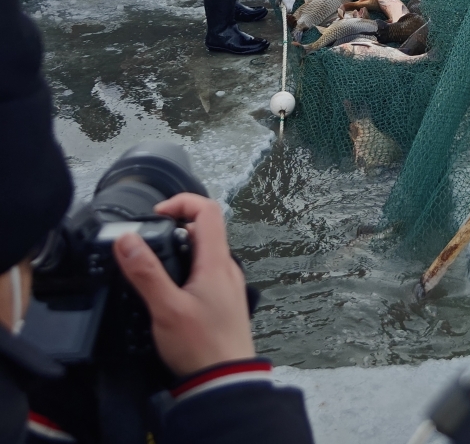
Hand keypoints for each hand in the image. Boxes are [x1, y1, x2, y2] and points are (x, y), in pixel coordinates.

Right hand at [114, 194, 254, 378]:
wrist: (224, 383)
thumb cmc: (200, 347)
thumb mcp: (166, 309)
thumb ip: (146, 272)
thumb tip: (126, 239)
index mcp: (217, 261)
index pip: (208, 210)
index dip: (182, 202)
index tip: (156, 214)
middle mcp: (227, 268)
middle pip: (206, 229)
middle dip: (175, 228)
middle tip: (150, 243)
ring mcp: (228, 285)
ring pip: (206, 252)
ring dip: (181, 250)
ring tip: (155, 267)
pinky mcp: (224, 301)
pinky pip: (207, 272)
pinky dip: (187, 270)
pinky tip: (170, 291)